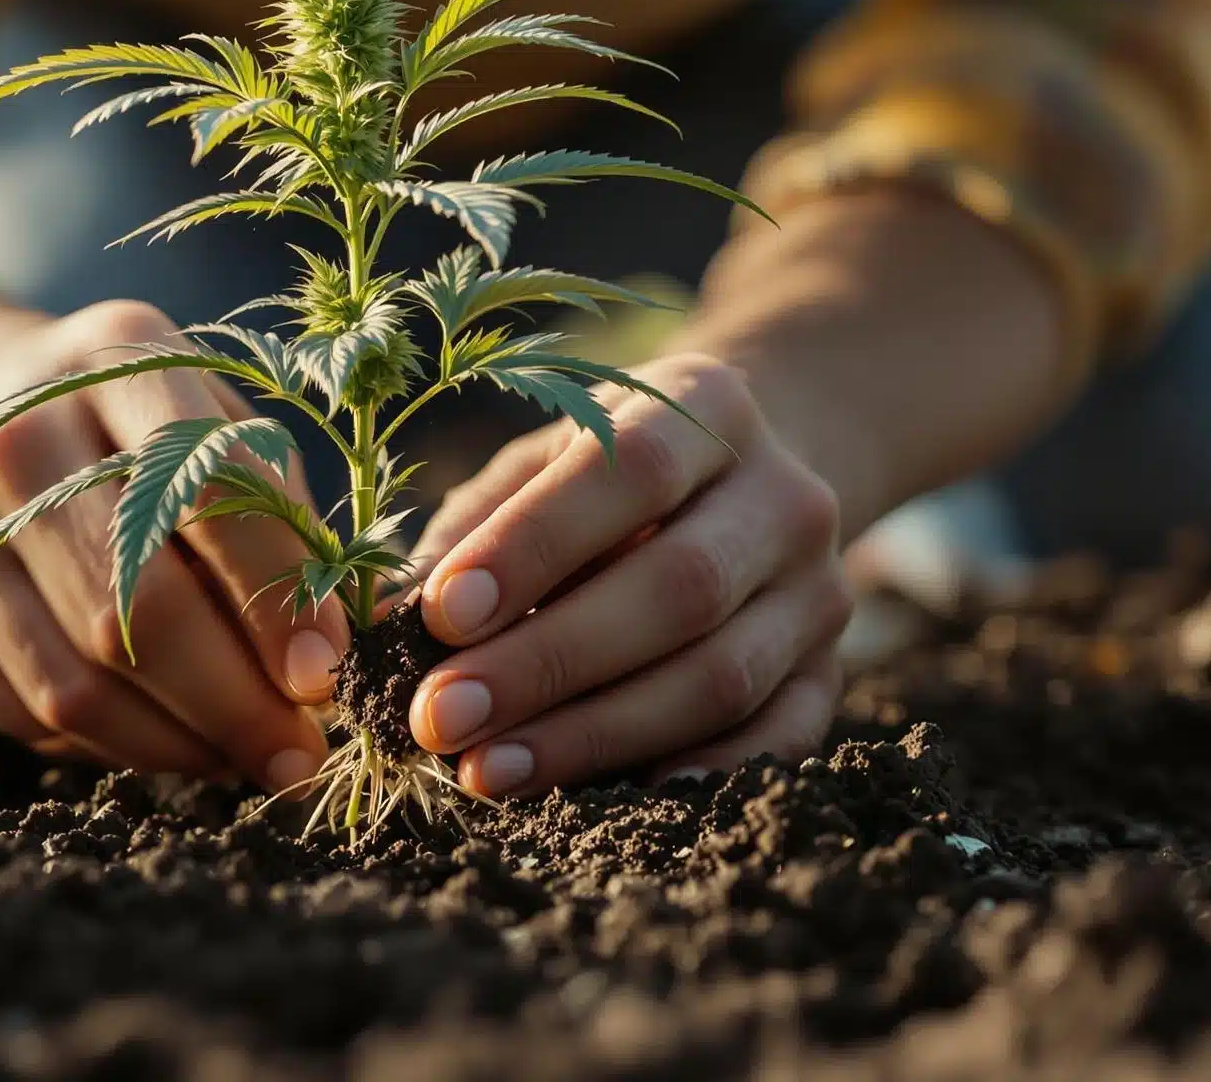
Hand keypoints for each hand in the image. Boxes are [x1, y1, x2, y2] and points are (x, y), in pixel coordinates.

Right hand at [0, 299, 347, 791]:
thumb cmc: (122, 419)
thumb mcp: (206, 409)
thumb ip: (273, 508)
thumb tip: (323, 653)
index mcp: (111, 364)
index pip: (203, 492)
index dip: (272, 597)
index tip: (325, 674)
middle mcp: (18, 441)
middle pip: (131, 610)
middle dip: (233, 704)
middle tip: (300, 756)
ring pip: (74, 684)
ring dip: (178, 745)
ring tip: (246, 757)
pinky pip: (28, 712)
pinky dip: (114, 748)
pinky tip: (171, 740)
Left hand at [401, 352, 850, 796]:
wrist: (756, 473)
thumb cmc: (610, 473)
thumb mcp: (546, 460)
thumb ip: (474, 529)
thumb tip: (378, 624)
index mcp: (709, 408)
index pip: (628, 473)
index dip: (533, 547)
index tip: (439, 616)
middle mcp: (785, 496)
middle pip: (679, 590)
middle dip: (547, 664)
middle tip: (440, 718)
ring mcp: (820, 590)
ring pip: (721, 677)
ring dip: (594, 735)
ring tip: (487, 771)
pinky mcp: (832, 671)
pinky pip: (777, 739)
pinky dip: (691, 775)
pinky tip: (601, 801)